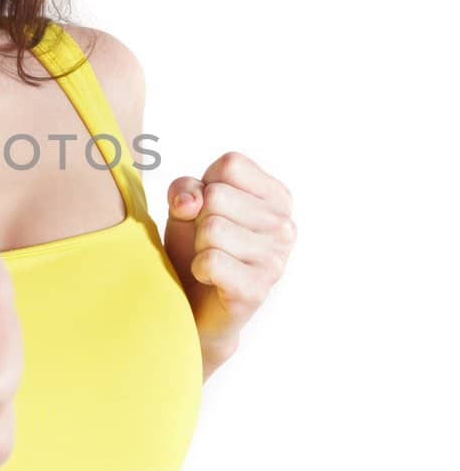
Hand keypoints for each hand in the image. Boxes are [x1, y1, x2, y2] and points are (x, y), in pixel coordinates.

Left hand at [164, 151, 296, 357]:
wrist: (193, 305)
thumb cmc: (194, 248)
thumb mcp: (185, 207)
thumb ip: (185, 189)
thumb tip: (190, 201)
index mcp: (276, 198)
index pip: (231, 165)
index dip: (205, 185)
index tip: (208, 211)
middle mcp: (284, 226)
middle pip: (217, 196)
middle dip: (198, 219)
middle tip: (207, 242)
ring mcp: (275, 259)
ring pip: (212, 228)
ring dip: (198, 246)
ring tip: (209, 259)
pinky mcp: (257, 289)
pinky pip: (211, 260)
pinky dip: (198, 268)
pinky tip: (209, 278)